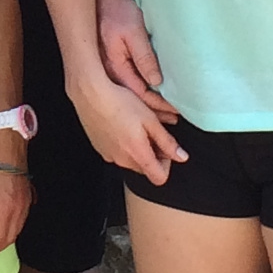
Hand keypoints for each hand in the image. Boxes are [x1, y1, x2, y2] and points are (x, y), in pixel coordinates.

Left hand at [0, 131, 33, 255]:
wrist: (9, 153)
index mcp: (4, 211)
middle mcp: (18, 211)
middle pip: (10, 238)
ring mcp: (26, 206)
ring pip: (18, 231)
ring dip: (7, 239)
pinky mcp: (29, 200)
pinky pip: (23, 221)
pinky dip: (14, 228)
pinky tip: (7, 225)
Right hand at [67, 72, 186, 182]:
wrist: (90, 95)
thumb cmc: (120, 103)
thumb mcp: (150, 120)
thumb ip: (167, 142)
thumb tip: (181, 157)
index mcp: (138, 154)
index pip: (159, 178)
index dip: (167, 164)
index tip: (165, 147)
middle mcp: (122, 160)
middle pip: (145, 169)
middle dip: (152, 155)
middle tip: (151, 132)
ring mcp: (109, 156)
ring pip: (131, 160)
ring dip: (137, 149)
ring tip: (135, 126)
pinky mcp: (100, 149)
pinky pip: (117, 153)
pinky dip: (123, 144)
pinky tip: (121, 125)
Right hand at [95, 0, 175, 115]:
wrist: (103, 0)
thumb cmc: (119, 13)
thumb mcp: (134, 32)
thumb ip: (144, 57)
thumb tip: (156, 81)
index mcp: (116, 68)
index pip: (140, 94)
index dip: (159, 104)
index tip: (176, 110)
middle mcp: (110, 74)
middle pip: (134, 101)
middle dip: (155, 112)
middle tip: (173, 119)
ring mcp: (110, 72)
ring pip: (131, 98)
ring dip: (149, 107)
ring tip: (165, 116)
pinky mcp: (112, 68)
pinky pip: (128, 88)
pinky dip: (141, 97)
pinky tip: (150, 101)